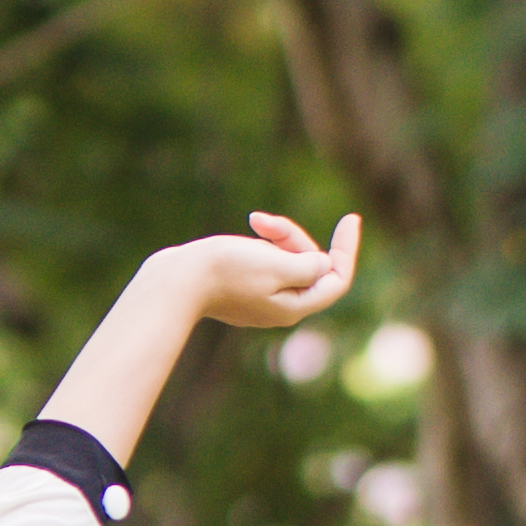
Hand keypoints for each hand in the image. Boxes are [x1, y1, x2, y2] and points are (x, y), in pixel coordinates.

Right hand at [162, 211, 362, 330]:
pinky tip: (251, 227)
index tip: (351, 218)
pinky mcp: (241, 287)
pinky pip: (267, 260)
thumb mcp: (276, 265)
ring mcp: (260, 299)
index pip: (336, 279)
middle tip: (266, 221)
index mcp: (294, 307)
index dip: (346, 249)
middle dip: (295, 237)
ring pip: (288, 259)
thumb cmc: (225, 271)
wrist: (175, 281)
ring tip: (256, 220)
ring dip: (278, 235)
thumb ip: (308, 267)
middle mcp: (281, 307)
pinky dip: (263, 242)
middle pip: (310, 265)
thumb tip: (322, 265)